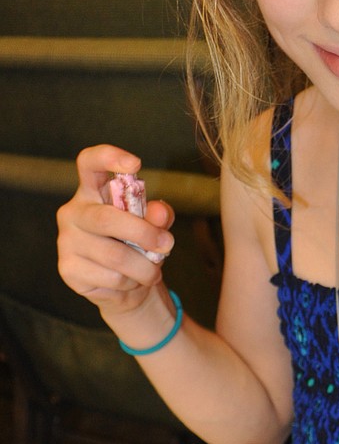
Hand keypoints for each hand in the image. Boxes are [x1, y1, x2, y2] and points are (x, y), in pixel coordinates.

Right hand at [57, 145, 174, 316]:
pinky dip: (131, 283)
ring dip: (144, 268)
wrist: (124, 286)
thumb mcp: (153, 226)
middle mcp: (73, 212)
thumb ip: (158, 216)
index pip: (89, 163)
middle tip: (167, 245)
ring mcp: (66, 241)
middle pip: (107, 219)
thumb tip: (159, 212)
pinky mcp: (68, 269)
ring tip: (151, 271)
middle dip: (144, 234)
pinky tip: (131, 282)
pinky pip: (110, 278)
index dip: (109, 157)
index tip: (136, 163)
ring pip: (114, 256)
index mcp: (92, 191)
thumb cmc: (137, 246)